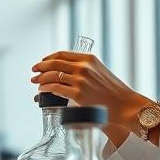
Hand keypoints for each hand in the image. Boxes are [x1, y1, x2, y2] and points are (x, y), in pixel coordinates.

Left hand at [30, 51, 147, 136]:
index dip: (48, 58)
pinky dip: (45, 88)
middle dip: (40, 67)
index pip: (61, 54)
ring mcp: (80, 80)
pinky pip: (55, 88)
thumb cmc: (113, 90)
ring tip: (35, 82)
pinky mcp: (78, 94)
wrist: (125, 104)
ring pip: (52, 75)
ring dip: (40, 79)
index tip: (42, 62)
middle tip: (34, 71)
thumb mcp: (99, 71)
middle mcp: (83, 67)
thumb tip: (65, 70)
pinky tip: (42, 90)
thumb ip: (84, 68)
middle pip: (54, 63)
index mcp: (88, 58)